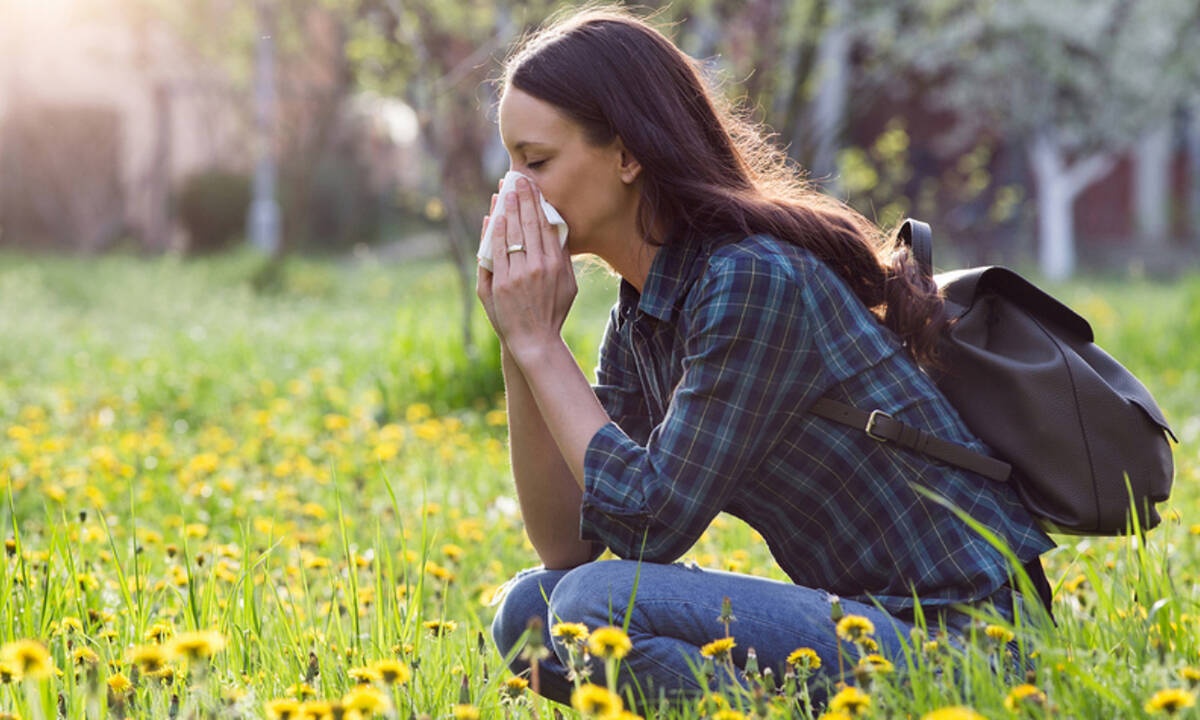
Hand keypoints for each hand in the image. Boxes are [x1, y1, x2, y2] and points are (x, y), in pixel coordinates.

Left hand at [479, 177, 576, 362]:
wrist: (535, 340)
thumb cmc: (553, 312)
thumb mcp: (569, 285)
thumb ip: (563, 259)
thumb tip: (558, 231)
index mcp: (556, 264)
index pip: (546, 225)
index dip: (538, 203)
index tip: (532, 186)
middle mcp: (538, 266)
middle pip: (528, 224)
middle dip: (522, 198)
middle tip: (517, 179)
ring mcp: (518, 274)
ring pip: (512, 234)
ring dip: (507, 209)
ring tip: (504, 191)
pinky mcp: (502, 282)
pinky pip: (497, 251)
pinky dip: (495, 232)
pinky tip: (494, 217)